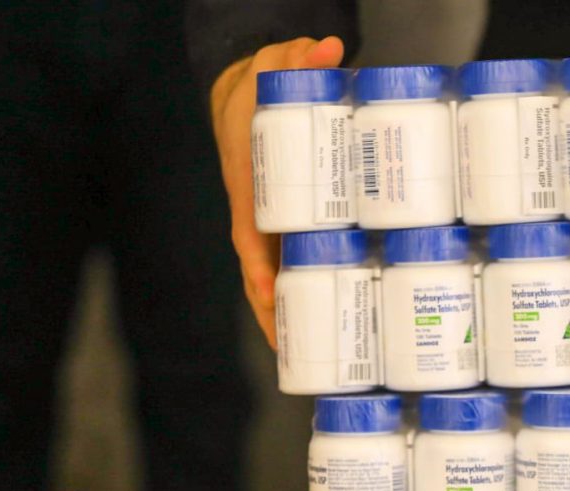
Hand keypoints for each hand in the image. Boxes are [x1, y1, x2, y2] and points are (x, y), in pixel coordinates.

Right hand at [210, 36, 345, 347]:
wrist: (242, 98)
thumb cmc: (254, 90)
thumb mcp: (270, 69)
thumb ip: (297, 58)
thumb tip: (326, 47)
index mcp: (248, 187)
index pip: (249, 237)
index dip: (259, 271)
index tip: (270, 301)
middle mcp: (257, 216)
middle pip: (262, 277)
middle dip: (276, 318)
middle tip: (299, 357)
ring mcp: (273, 227)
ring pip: (278, 281)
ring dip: (291, 322)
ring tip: (314, 364)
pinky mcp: (289, 228)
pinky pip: (296, 268)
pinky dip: (306, 299)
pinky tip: (327, 328)